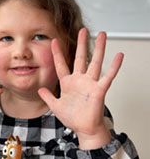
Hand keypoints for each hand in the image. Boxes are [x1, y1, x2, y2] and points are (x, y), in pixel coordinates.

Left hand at [38, 28, 123, 149]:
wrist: (84, 129)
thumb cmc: (72, 118)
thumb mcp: (55, 106)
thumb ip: (48, 97)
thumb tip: (40, 90)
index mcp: (68, 83)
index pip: (61, 65)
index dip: (57, 53)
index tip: (54, 41)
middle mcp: (79, 80)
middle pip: (81, 58)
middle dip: (81, 44)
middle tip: (82, 30)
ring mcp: (90, 84)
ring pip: (95, 62)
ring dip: (99, 48)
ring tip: (101, 34)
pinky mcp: (99, 90)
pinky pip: (108, 76)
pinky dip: (114, 66)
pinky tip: (118, 55)